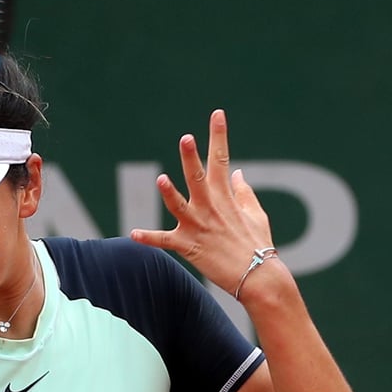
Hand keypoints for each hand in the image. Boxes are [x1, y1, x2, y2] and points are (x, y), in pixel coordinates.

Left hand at [130, 109, 276, 294]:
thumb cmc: (257, 245)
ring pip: (180, 206)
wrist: (258, 277)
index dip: (219, 136)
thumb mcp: (255, 214)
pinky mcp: (189, 246)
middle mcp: (211, 208)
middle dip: (192, 157)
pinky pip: (165, 241)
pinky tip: (133, 234)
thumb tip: (237, 172)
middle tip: (186, 138)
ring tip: (161, 179)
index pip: (222, 159)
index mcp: (226, 197)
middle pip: (199, 177)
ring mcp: (199, 226)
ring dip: (169, 193)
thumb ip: (243, 192)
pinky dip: (149, 238)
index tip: (216, 114)